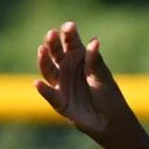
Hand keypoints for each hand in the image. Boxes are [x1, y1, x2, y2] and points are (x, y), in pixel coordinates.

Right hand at [34, 21, 131, 143]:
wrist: (111, 121)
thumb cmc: (108, 95)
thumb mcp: (103, 77)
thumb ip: (95, 61)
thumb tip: (94, 41)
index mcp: (78, 57)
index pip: (70, 41)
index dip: (68, 33)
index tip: (69, 27)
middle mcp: (66, 67)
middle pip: (55, 52)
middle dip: (52, 43)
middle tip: (52, 34)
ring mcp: (61, 83)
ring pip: (48, 69)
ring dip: (44, 60)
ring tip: (42, 50)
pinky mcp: (58, 100)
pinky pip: (49, 93)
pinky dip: (43, 89)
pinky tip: (38, 83)